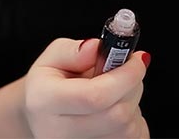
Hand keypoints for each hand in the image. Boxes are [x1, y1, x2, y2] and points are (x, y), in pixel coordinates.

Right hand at [24, 37, 149, 138]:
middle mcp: (57, 133)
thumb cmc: (51, 83)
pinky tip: (116, 108)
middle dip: (132, 86)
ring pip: (127, 129)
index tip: (137, 60)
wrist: (42, 116)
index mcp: (44, 102)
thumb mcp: (53, 57)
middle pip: (117, 115)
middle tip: (128, 71)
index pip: (95, 97)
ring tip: (116, 91)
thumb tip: (96, 49)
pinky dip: (132, 121)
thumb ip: (75, 50)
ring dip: (132, 103)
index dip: (125, 76)